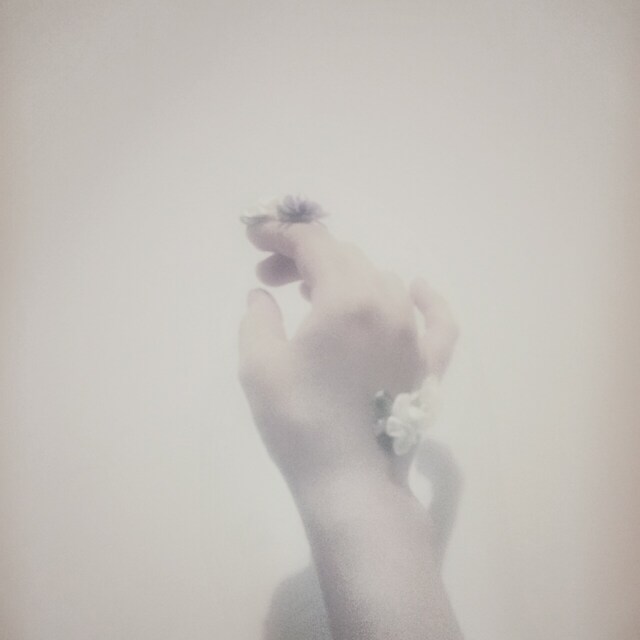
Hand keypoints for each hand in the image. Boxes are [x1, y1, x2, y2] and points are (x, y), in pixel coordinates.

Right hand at [238, 220, 457, 485]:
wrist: (351, 483)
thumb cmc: (299, 422)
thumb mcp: (259, 364)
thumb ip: (257, 318)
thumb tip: (263, 295)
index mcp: (347, 298)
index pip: (314, 244)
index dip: (281, 233)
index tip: (254, 237)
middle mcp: (388, 305)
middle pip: (346, 258)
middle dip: (304, 259)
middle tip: (270, 280)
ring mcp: (415, 334)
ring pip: (382, 282)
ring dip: (345, 278)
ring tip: (315, 297)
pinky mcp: (429, 364)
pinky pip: (439, 320)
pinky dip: (427, 300)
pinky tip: (416, 288)